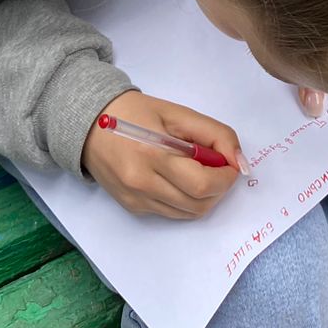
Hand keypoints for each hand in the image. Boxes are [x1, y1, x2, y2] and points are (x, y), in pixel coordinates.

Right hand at [82, 90, 243, 219]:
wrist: (88, 123)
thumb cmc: (135, 113)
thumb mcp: (177, 113)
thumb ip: (214, 134)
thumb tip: (239, 162)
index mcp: (154, 155)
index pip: (203, 184)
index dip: (226, 177)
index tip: (231, 164)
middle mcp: (143, 184)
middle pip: (199, 204)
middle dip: (219, 189)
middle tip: (218, 168)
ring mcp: (136, 199)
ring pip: (188, 214)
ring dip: (204, 197)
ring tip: (198, 172)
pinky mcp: (132, 207)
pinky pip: (171, 213)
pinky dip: (185, 201)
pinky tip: (178, 179)